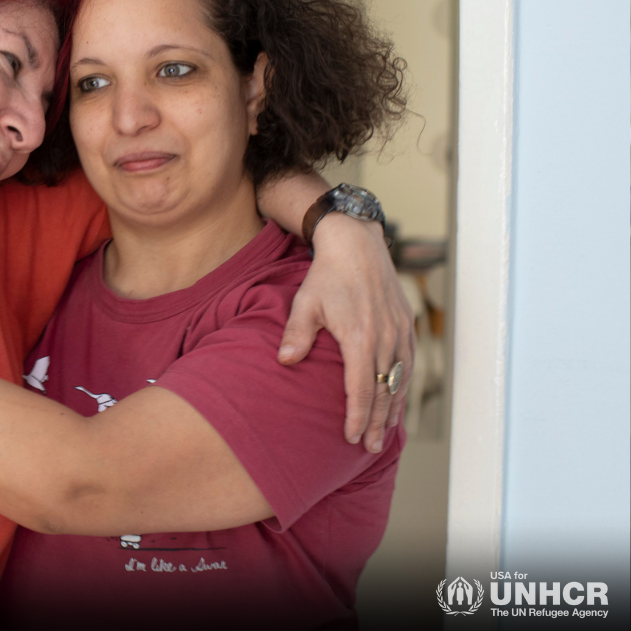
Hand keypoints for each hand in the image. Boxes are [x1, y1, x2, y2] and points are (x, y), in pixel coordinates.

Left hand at [278, 214, 415, 451]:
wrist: (357, 245)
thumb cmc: (326, 275)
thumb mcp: (305, 303)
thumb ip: (296, 334)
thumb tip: (285, 361)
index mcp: (359, 336)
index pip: (361, 388)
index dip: (357, 416)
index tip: (351, 438)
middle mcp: (385, 338)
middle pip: (383, 391)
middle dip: (377, 423)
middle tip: (370, 448)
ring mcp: (399, 332)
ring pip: (400, 380)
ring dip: (393, 408)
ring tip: (385, 434)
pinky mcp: (407, 326)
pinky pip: (409, 364)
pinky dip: (404, 386)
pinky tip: (398, 400)